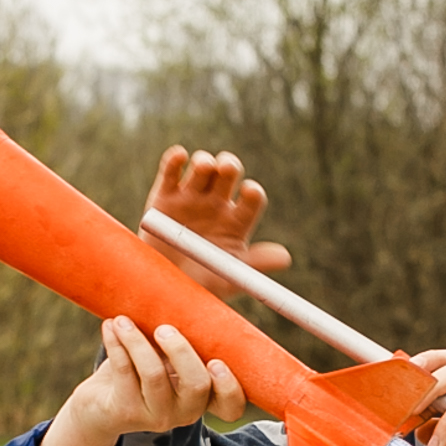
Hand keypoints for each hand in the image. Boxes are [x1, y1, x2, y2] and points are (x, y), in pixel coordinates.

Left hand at [38, 317, 246, 445]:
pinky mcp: (126, 412)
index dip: (230, 387)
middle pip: (196, 385)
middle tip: (164, 328)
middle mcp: (185, 412)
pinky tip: (109, 327)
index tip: (217, 361)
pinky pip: (124, 372)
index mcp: (204, 398)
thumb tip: (194, 275)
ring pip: (154, 375)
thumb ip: (188, 334)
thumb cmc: (143, 369)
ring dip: (137, 340)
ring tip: (122, 319)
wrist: (101, 404)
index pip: (231, 407)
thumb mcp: (169, 356)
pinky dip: (116, 344)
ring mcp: (156, 415)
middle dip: (181, 351)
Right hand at [139, 147, 290, 294]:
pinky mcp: (163, 196)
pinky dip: (175, 159)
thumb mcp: (228, 278)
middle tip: (227, 168)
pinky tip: (181, 156)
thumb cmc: (198, 286)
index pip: (252, 200)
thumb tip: (285, 257)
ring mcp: (190, 198)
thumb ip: (254, 264)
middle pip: (228, 175)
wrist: (160, 289)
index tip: (249, 192)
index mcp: (236, 222)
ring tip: (204, 167)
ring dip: (205, 161)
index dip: (252, 193)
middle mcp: (215, 205)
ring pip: (202, 168)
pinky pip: (171, 170)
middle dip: (230, 166)